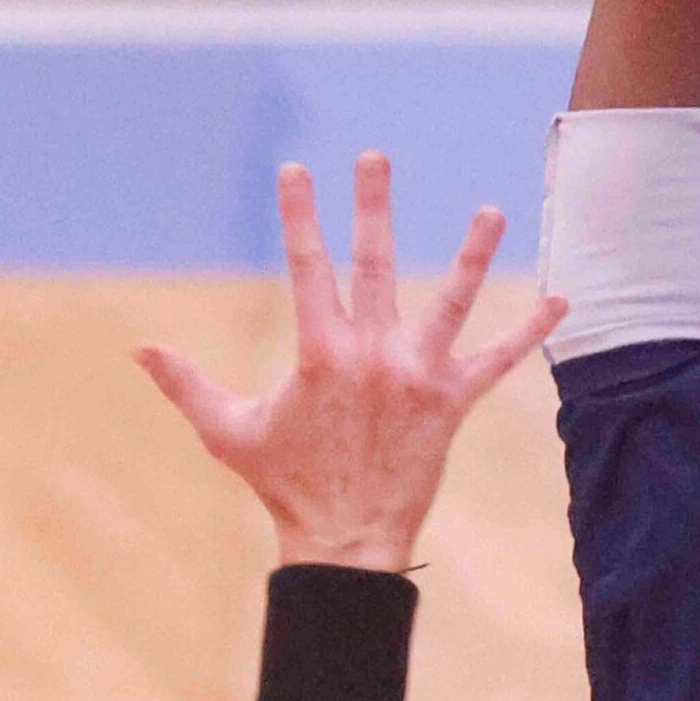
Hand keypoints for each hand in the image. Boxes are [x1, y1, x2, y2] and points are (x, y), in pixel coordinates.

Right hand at [136, 154, 564, 572]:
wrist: (343, 543)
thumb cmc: (283, 486)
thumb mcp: (228, 433)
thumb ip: (187, 384)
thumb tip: (138, 348)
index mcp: (320, 352)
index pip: (307, 267)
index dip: (300, 216)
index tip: (297, 171)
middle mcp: (372, 354)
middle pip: (374, 265)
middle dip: (373, 207)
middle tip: (375, 157)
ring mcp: (417, 376)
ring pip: (449, 302)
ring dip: (470, 255)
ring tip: (489, 211)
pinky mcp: (451, 403)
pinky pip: (498, 362)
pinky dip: (529, 331)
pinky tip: (562, 300)